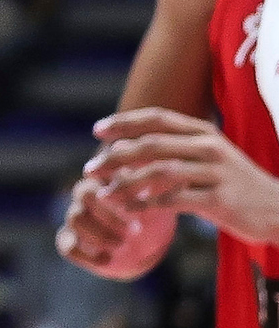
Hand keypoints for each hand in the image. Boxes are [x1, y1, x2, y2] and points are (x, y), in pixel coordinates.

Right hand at [56, 172, 173, 279]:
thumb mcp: (158, 198)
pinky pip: (67, 247)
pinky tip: (107, 259)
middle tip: (136, 230)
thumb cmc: (153, 214)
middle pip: (83, 194)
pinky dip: (86, 255)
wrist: (145, 244)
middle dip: (110, 214)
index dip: (118, 190)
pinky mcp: (70, 241)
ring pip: (74, 218)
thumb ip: (158, 185)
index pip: (100, 173)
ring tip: (122, 245)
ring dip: (99, 234)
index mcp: (105, 178)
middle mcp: (85, 194)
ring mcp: (76, 217)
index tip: (139, 207)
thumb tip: (166, 176)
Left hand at [81, 106, 278, 242]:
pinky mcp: (220, 200)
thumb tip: (126, 149)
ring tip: (105, 194)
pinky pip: (174, 200)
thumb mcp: (210, 156)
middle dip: (115, 155)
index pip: (156, 118)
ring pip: (159, 172)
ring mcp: (216, 173)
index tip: (97, 131)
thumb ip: (174, 149)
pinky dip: (146, 204)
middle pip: (151, 144)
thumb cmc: (236, 184)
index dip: (124, 122)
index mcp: (204, 131)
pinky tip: (129, 209)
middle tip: (91, 168)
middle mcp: (209, 147)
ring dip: (126, 183)